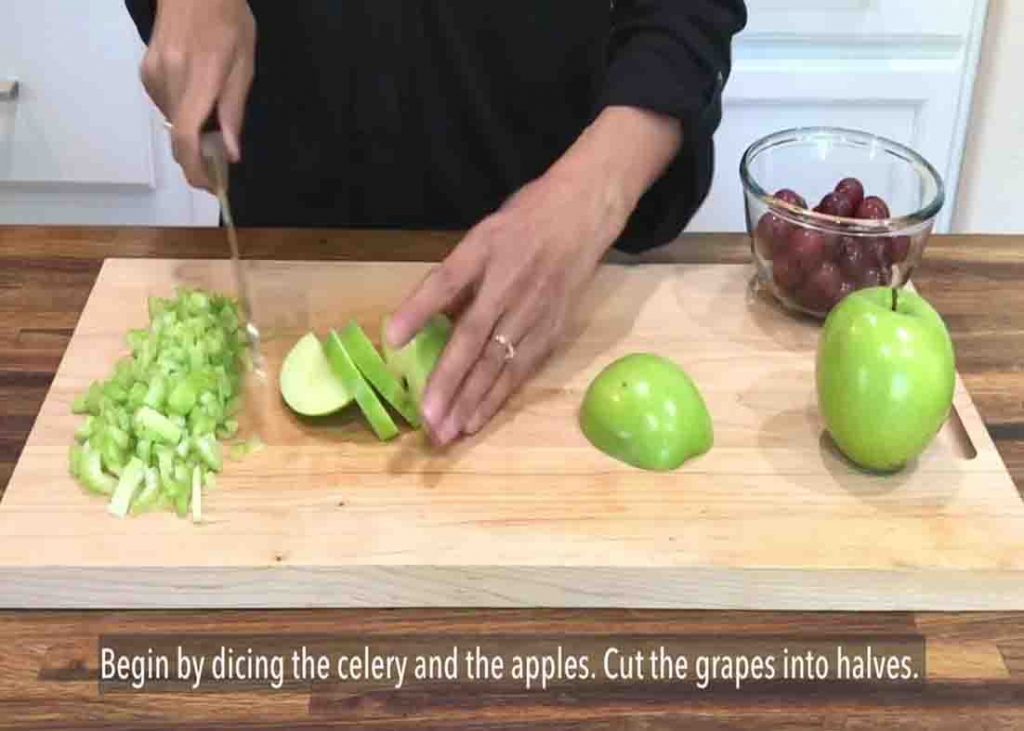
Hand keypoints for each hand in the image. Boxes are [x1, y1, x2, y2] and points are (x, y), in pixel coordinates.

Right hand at [140, 0, 255, 189]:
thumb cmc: (229, 21)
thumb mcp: (244, 65)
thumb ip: (233, 111)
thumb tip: (230, 153)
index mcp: (200, 77)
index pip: (187, 135)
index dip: (195, 168)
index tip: (209, 185)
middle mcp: (170, 78)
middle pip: (178, 136)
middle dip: (197, 156)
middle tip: (218, 162)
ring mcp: (153, 74)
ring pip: (172, 123)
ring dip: (192, 130)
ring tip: (212, 114)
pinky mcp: (145, 71)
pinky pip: (165, 105)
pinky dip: (182, 112)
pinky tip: (195, 94)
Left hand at [386, 168, 625, 445]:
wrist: (582, 214)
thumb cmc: (523, 224)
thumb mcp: (479, 238)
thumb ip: (450, 280)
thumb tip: (413, 324)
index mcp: (487, 256)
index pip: (447, 286)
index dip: (419, 312)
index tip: (391, 341)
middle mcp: (511, 289)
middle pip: (475, 342)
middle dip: (450, 385)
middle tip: (428, 422)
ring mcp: (536, 314)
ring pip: (499, 365)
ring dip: (473, 401)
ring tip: (449, 432)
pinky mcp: (553, 331)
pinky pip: (522, 371)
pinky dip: (498, 398)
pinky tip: (478, 420)